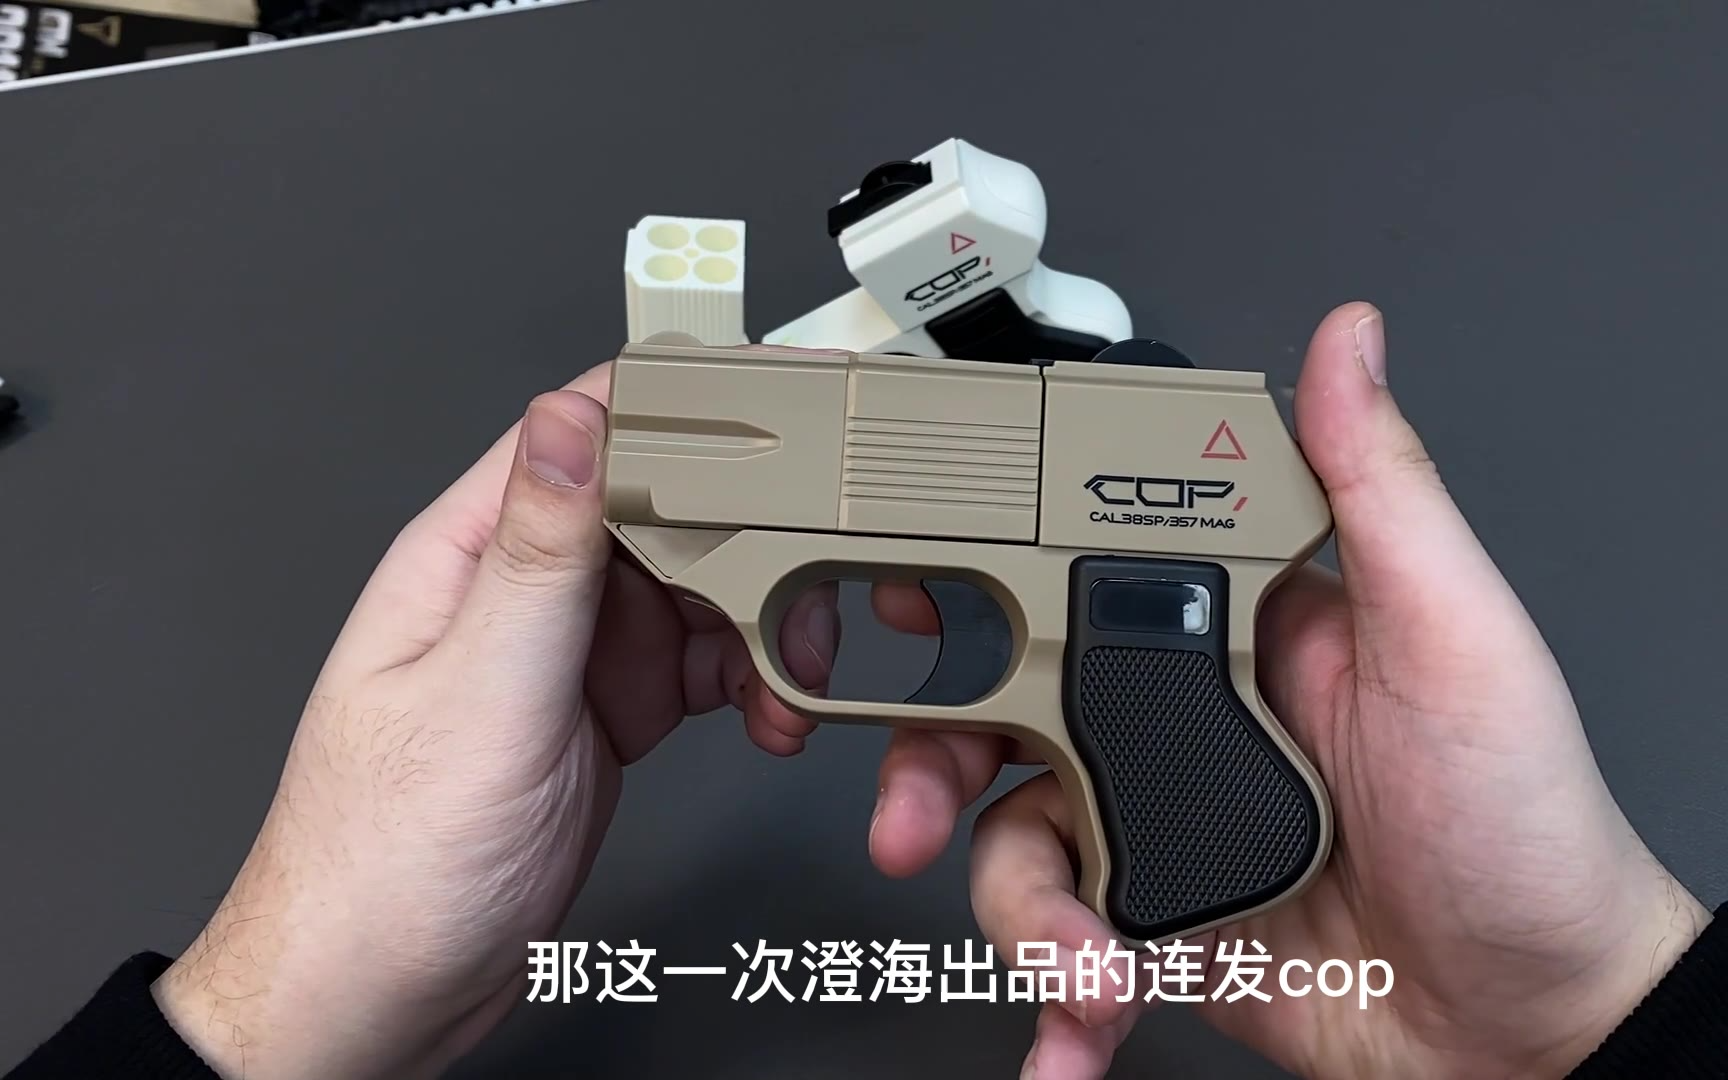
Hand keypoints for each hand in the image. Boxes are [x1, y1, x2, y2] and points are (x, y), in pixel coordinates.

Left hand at [151, 364, 837, 1079]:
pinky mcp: (600, 715)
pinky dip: (745, 682)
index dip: (675, 410)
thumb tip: (569, 415)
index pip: (578, 434)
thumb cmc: (384, 858)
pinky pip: (694, 666)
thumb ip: (539, 554)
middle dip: (746, 541)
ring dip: (756, 621)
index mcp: (468, 557)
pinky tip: (766, 712)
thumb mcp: (480, 691)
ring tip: (787, 673)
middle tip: (802, 589)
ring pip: (690, 591)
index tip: (769, 413)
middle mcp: (520, 595)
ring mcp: (564, 657)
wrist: (379, 992)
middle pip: (658, 512)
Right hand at [867, 302, 1711, 1078]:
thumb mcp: (1457, 641)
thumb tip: (1349, 342)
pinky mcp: (1152, 929)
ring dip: (1021, 915)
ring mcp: (1159, 827)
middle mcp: (1180, 721)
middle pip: (1000, 712)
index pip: (1077, 578)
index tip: (903, 597)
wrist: (1533, 1028)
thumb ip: (1381, 492)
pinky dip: (1052, 1002)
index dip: (977, 585)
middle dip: (931, 767)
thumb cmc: (1524, 827)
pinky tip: (1074, 1034)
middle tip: (910, 817)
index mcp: (1237, 631)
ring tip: (1088, 969)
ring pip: (1011, 841)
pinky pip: (1058, 950)